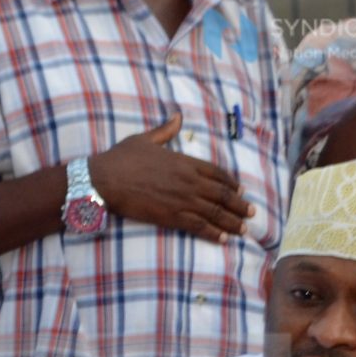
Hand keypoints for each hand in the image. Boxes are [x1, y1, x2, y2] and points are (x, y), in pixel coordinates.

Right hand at [89, 117, 254, 243]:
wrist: (104, 179)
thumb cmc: (120, 158)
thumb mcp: (144, 139)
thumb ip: (165, 130)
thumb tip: (177, 117)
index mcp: (184, 161)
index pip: (217, 173)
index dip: (231, 183)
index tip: (240, 190)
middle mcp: (189, 181)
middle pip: (222, 194)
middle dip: (239, 205)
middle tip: (251, 212)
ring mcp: (182, 199)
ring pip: (215, 212)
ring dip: (232, 221)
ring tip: (244, 229)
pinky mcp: (171, 216)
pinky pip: (199, 226)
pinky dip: (214, 233)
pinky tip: (224, 239)